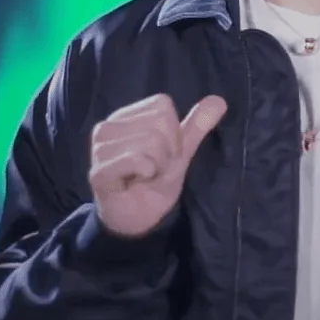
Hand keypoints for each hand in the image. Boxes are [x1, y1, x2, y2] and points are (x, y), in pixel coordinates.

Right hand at [88, 93, 226, 237]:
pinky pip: (137, 160)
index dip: (173, 132)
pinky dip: (147, 174)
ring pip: (151, 142)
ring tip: (143, 177)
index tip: (164, 153)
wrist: (139, 220)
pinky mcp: (99, 171)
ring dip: (157, 166)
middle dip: (167, 151)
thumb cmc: (155, 181)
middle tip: (153, 169)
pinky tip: (134, 183)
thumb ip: (197, 125)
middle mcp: (107, 127)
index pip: (162, 105)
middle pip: (160, 123)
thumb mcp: (181, 151)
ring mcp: (99, 149)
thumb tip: (219, 100)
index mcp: (125, 116)